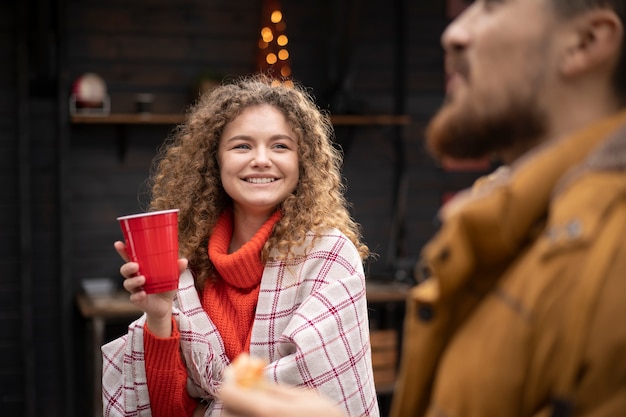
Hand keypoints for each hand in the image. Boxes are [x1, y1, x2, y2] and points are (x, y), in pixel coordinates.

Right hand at [114, 240, 187, 336]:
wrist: (165, 305)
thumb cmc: (165, 286)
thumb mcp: (172, 276)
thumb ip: (177, 268)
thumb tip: (184, 260)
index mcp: (141, 268)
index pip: (129, 258)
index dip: (123, 251)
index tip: (118, 244)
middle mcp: (135, 277)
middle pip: (125, 270)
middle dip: (128, 267)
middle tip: (136, 265)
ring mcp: (135, 289)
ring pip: (128, 284)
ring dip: (134, 281)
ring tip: (142, 279)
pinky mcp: (138, 300)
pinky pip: (134, 298)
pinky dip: (137, 296)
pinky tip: (143, 294)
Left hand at [219, 383, 345, 416]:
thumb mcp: (306, 397)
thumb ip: (275, 388)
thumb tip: (250, 374)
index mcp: (269, 412)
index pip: (228, 394)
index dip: (231, 378)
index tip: (240, 366)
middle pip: (226, 410)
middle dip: (234, 392)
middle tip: (248, 377)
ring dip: (238, 406)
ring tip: (258, 395)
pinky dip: (245, 416)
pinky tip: (260, 410)